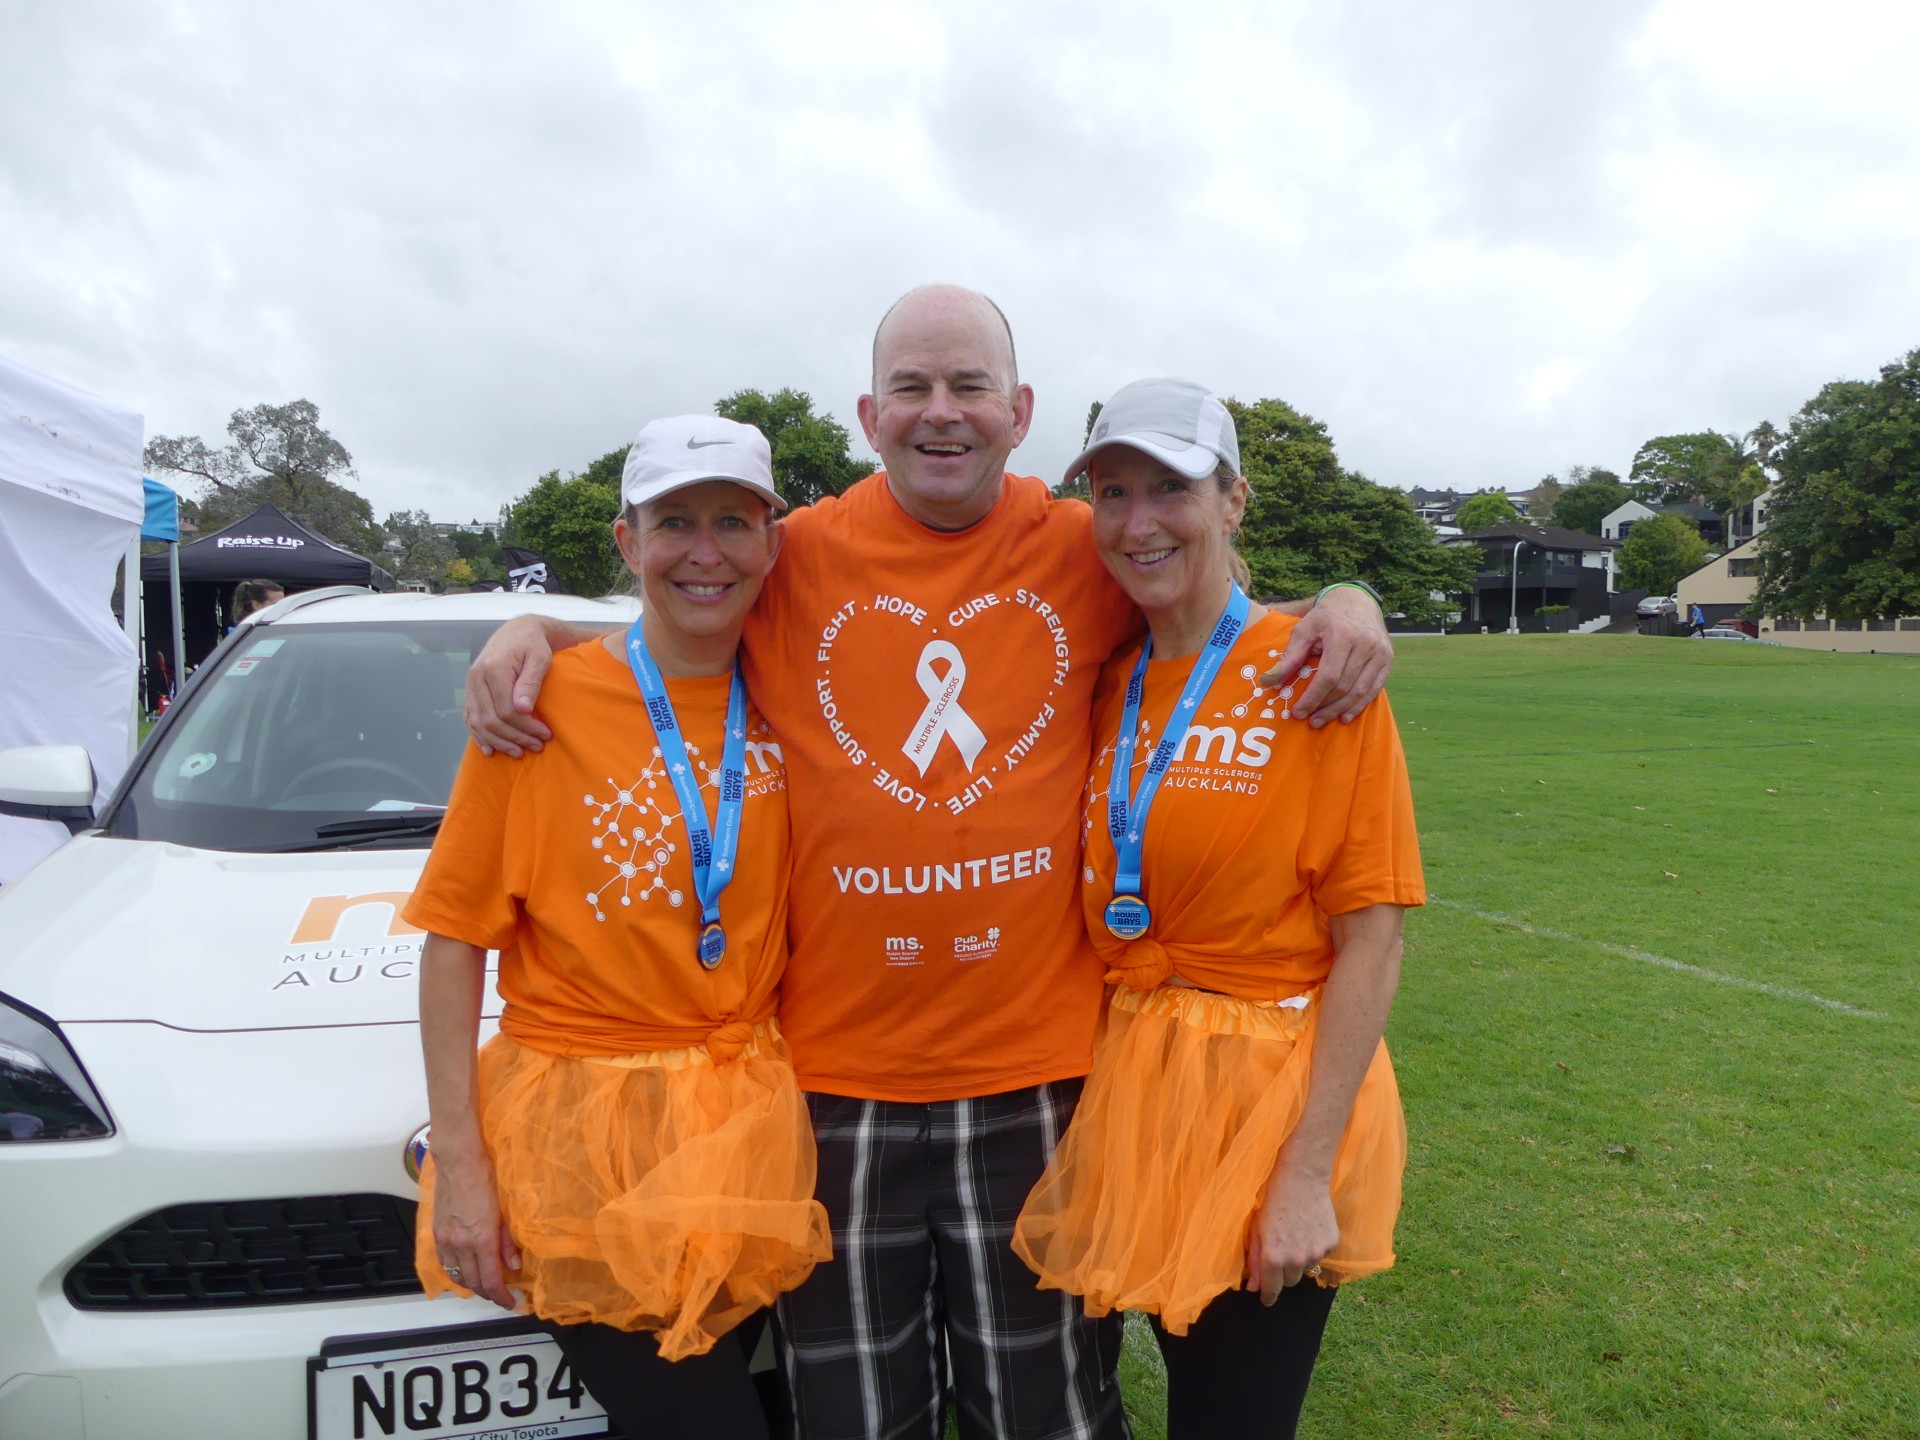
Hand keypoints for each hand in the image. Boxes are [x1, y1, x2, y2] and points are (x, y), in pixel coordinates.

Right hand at [432, 1150, 521, 1308]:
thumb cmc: (484, 1177)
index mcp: (481, 1238)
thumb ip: (508, 1241)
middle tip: (501, 1294)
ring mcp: (446, 1239)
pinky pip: (444, 1263)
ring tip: (485, 1285)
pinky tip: (465, 1269)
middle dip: (488, 1293)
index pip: (491, 1279)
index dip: (501, 1296)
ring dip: (471, 1285)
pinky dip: (456, 1272)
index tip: (510, 1302)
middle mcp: (461, 1244)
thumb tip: (514, 1265)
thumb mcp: (504, 1209)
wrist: (458, 1160)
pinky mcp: (436, 1233)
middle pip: (473, 1282)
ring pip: (457, 1276)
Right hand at [464, 616, 555, 755]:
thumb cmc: (533, 644)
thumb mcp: (540, 658)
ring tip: (519, 752)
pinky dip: (479, 736)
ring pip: (478, 723)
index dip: (526, 727)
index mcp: (493, 669)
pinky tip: (491, 750)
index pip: (506, 710)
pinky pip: (469, 718)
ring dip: (498, 742)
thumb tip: (522, 709)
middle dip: (515, 737)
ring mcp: (470, 685)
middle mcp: (476, 678)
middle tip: (537, 746)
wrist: (518, 631)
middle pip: (491, 720)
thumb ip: (531, 681)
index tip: (546, 734)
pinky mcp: (470, 691)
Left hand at [1245, 1164, 1337, 1303]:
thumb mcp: (1256, 1231)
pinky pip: (1321, 1255)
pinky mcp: (1331, 1244)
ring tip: (1295, 1234)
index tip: (1266, 1299)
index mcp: (1273, 1258)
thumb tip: (1253, 1288)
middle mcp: (1296, 1261)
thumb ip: (1254, 1262)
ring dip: (1300, 1259)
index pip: (1272, 1290)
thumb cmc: (1273, 1202)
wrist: (1301, 1179)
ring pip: (1306, 1268)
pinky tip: (1309, 1227)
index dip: (1268, 1297)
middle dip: (1283, 1273)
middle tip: (1280, 1252)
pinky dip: (1314, 1247)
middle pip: (1290, 1282)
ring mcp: (1316, 1253)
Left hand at [1261, 587, 1392, 726]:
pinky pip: (1375, 689)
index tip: (1298, 712)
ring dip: (1340, 710)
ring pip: (1360, 691)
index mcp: (1343, 635)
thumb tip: (1270, 681)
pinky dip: (1360, 705)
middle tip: (1310, 720)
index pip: (1329, 676)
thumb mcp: (1304, 629)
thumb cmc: (1327, 616)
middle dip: (1325, 707)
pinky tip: (1345, 715)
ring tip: (1323, 720)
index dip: (1313, 697)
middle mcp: (1366, 644)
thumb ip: (1290, 656)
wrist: (1358, 600)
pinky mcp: (1388, 659)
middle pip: (1345, 686)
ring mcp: (1380, 653)